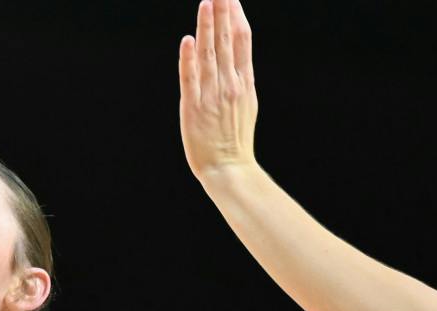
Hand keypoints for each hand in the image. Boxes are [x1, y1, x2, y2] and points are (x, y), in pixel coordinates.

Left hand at [177, 0, 258, 179]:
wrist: (229, 169)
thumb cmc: (235, 138)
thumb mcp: (247, 102)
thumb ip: (241, 75)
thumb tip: (238, 52)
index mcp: (245, 82)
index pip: (242, 41)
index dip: (237, 16)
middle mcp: (230, 85)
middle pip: (226, 41)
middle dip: (223, 13)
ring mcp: (211, 96)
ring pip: (209, 55)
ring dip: (208, 28)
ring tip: (207, 2)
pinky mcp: (192, 109)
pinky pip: (190, 79)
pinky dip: (189, 59)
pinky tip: (189, 41)